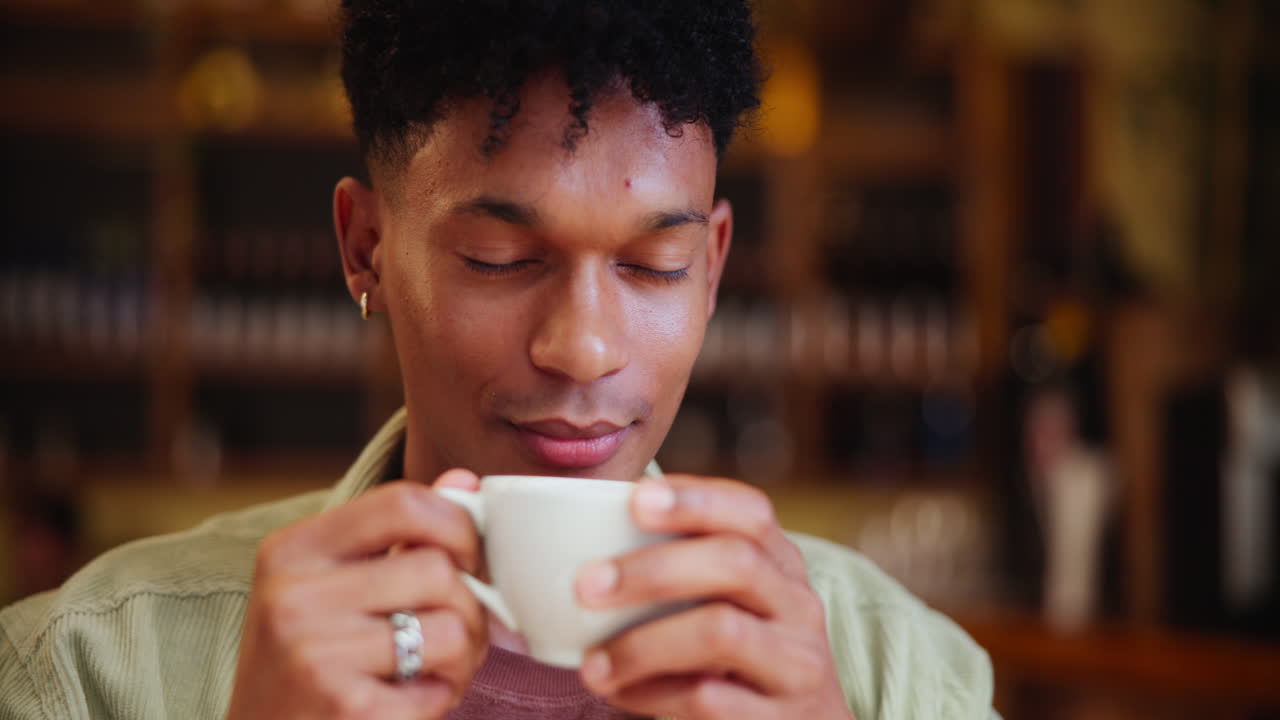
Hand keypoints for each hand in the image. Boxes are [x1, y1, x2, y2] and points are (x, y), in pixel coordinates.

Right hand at [226, 470, 487, 719]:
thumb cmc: (306, 664)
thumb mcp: (331, 587)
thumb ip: (396, 532)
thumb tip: (464, 480)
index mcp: (292, 550)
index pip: (402, 502)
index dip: (458, 525)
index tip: (469, 559)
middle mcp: (294, 595)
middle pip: (437, 569)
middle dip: (470, 606)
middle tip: (457, 635)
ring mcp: (314, 653)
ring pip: (451, 628)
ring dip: (464, 657)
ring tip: (434, 671)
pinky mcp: (344, 707)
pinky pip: (437, 689)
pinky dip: (439, 699)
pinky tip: (406, 704)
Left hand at [574, 475, 854, 719]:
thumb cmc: (743, 657)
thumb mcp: (732, 603)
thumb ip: (683, 570)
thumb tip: (577, 545)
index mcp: (780, 563)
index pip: (751, 511)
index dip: (694, 499)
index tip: (633, 498)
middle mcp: (798, 605)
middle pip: (736, 562)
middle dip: (654, 570)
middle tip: (585, 586)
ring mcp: (796, 664)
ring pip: (721, 631)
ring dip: (642, 644)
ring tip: (591, 663)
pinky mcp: (781, 719)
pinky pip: (709, 698)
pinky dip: (653, 693)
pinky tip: (620, 693)